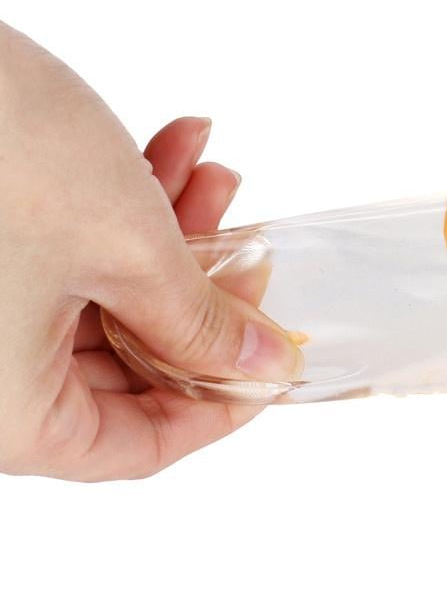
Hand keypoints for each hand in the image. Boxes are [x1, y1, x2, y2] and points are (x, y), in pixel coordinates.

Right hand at [0, 22, 302, 480]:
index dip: (220, 407)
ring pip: (102, 302)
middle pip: (124, 368)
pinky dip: (123, 209)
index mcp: (5, 414)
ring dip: (169, 237)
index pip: (135, 448)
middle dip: (199, 298)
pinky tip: (172, 147)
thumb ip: (204, 323)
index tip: (272, 362)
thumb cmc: (1, 154)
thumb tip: (266, 365)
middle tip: (251, 248)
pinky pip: (64, 258)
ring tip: (216, 175)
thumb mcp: (128, 251)